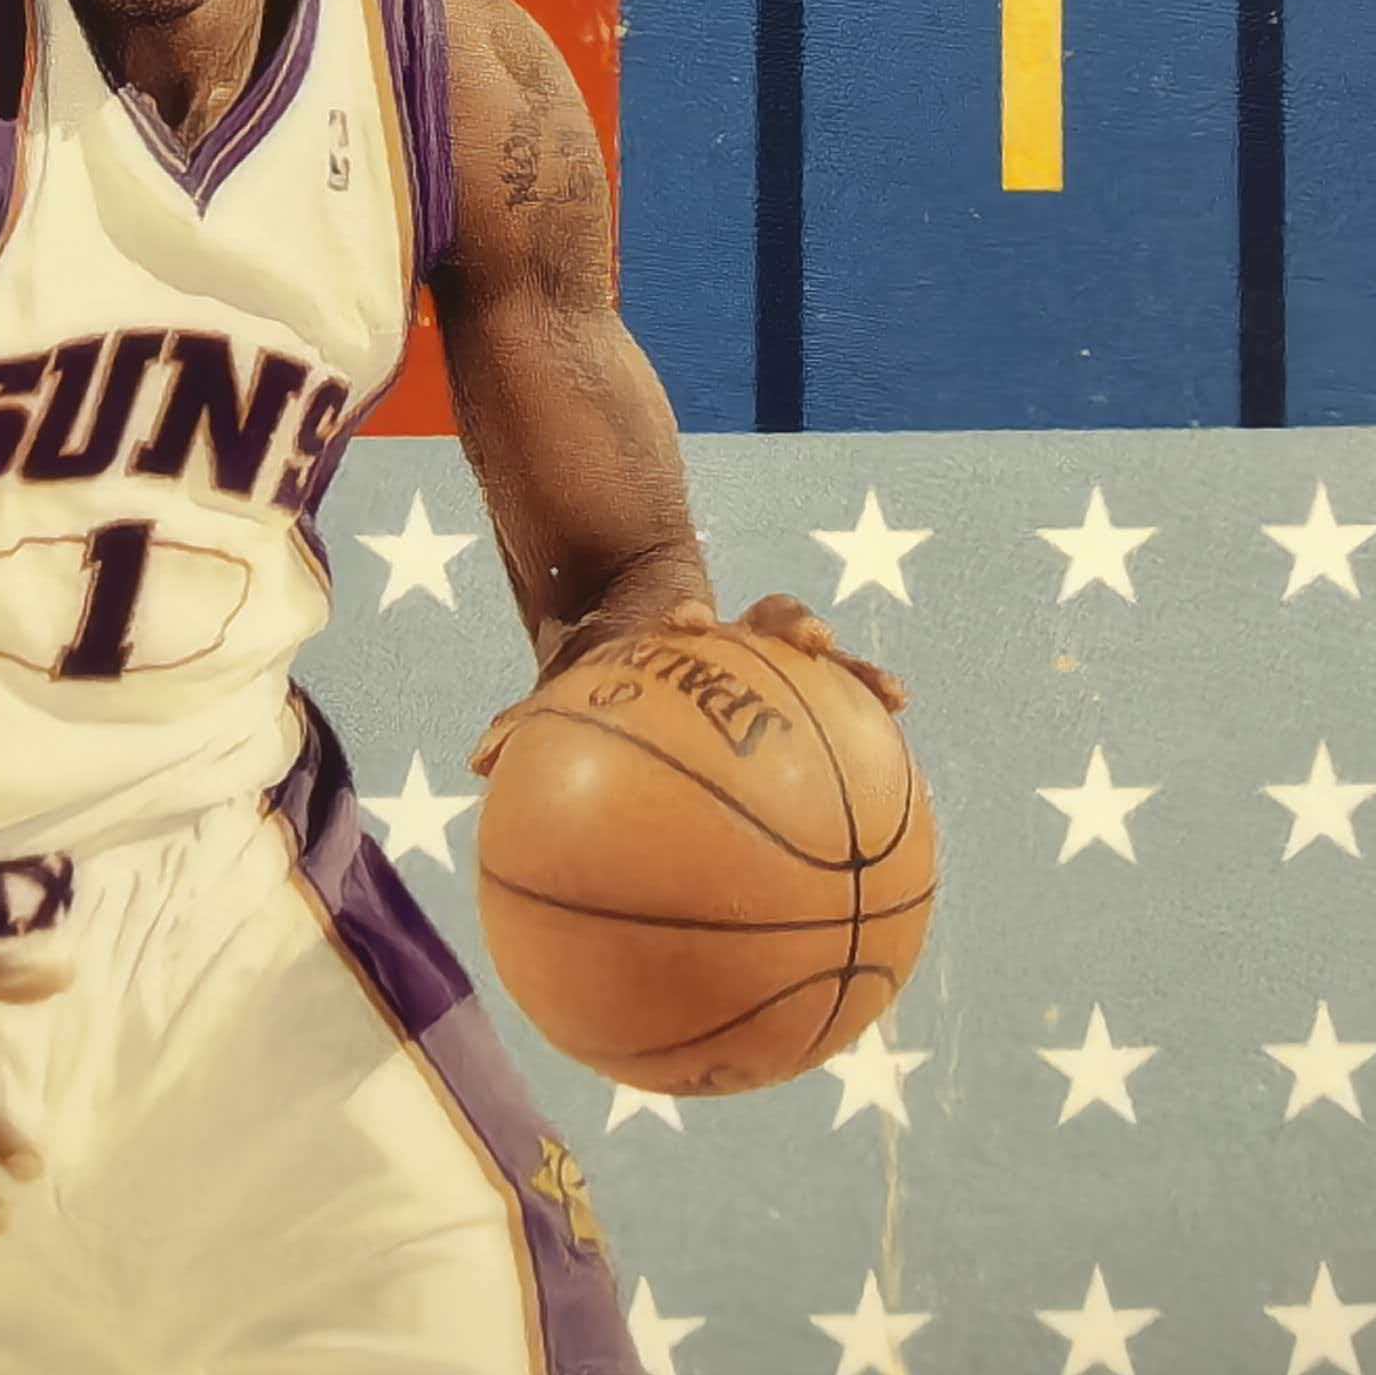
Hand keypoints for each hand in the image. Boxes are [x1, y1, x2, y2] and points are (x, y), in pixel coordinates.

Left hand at [470, 594, 910, 775]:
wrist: (638, 613)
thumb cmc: (595, 662)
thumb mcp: (564, 683)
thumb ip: (529, 718)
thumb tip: (480, 762)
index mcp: (672, 633)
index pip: (684, 614)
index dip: (688, 618)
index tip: (691, 624)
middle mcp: (730, 636)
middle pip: (768, 619)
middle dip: (789, 627)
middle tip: (813, 641)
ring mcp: (766, 658)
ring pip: (817, 658)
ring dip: (849, 672)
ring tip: (890, 694)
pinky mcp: (790, 688)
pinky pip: (832, 712)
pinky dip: (861, 722)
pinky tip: (895, 746)